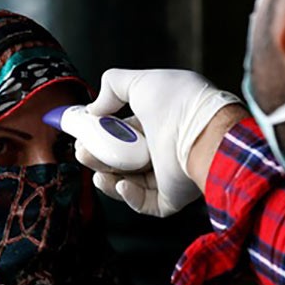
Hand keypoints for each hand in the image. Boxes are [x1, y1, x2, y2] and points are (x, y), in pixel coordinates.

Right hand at [79, 69, 240, 216]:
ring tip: (96, 170)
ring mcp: (169, 173)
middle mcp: (165, 147)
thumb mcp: (142, 82)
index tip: (82, 133)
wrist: (202, 132)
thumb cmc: (179, 103)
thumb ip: (114, 86)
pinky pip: (145, 203)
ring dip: (108, 177)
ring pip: (129, 182)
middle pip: (123, 158)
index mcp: (160, 121)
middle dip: (98, 156)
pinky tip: (120, 183)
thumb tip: (94, 107)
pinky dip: (129, 195)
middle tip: (82, 152)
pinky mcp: (173, 196)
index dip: (101, 133)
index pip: (124, 131)